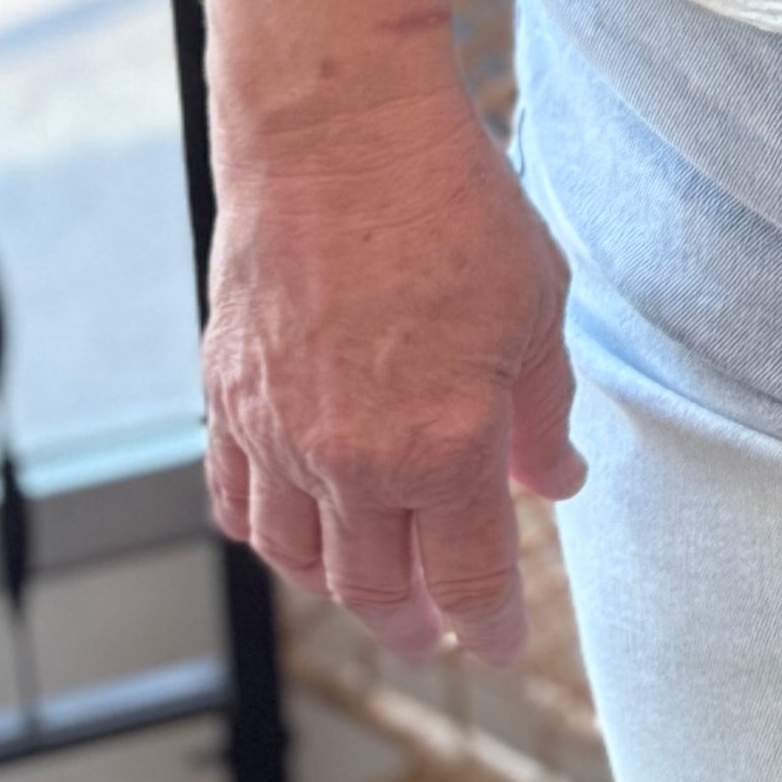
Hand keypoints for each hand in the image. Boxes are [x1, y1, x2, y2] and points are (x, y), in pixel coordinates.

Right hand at [202, 75, 585, 666]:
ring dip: (340, 591)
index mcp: (443, 447)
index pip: (469, 577)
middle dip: (414, 624)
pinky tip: (292, 534)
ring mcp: (278, 434)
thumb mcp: (536, 306)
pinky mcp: (228, 397)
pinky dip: (267, 534)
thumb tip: (552, 480)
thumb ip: (542, 412)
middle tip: (437, 634)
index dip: (491, 626)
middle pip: (377, 589)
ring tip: (373, 592)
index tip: (504, 650)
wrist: (337, 132)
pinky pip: (238, 502)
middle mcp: (351, 461)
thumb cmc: (448, 204)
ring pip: (299, 560)